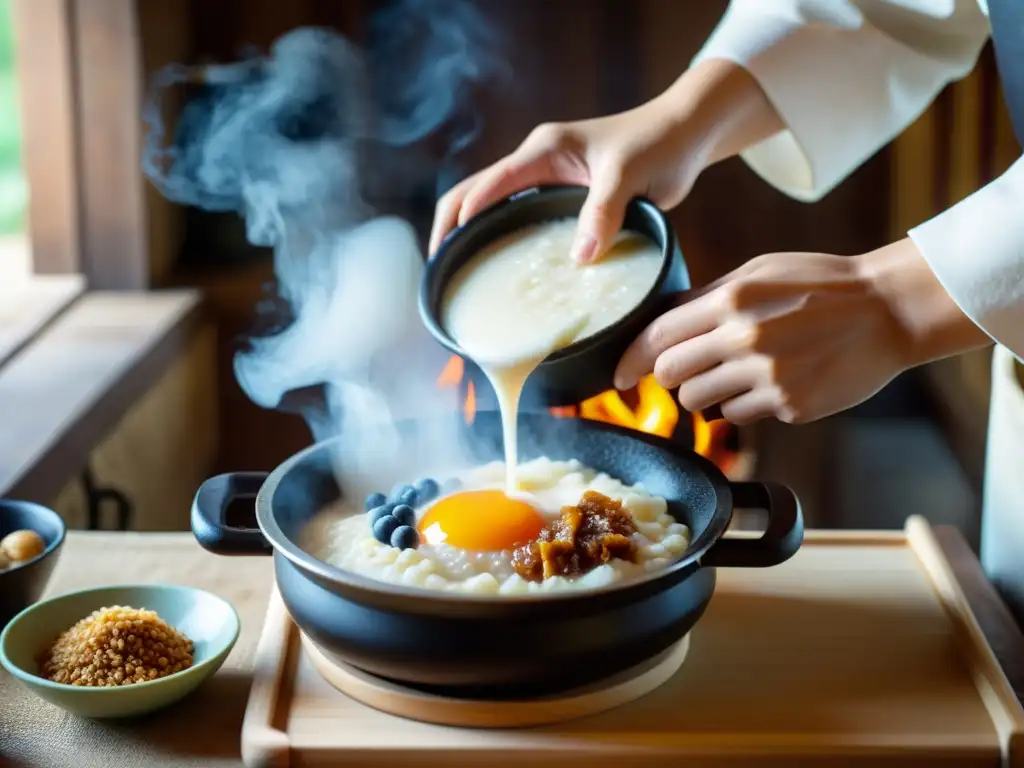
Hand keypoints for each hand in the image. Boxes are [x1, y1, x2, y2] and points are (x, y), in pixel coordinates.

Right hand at [429, 60, 783, 261]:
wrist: (686, 132)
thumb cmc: (659, 144)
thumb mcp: (630, 176)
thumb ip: (604, 212)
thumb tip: (579, 258)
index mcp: (542, 151)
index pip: (487, 185)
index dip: (463, 218)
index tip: (447, 253)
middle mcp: (536, 163)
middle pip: (473, 193)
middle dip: (450, 228)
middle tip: (440, 272)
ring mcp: (547, 180)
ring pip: (493, 207)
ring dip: (473, 235)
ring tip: (460, 277)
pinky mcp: (562, 196)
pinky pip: (521, 218)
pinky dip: (504, 240)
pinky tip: (504, 270)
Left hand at [614, 239, 990, 424]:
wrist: (890, 312)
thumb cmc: (822, 285)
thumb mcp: (760, 271)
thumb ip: (708, 296)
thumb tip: (660, 318)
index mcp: (732, 299)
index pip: (657, 337)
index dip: (629, 359)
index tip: (619, 375)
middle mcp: (744, 339)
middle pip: (669, 375)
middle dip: (669, 376)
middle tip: (687, 371)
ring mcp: (768, 376)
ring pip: (699, 403)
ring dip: (705, 393)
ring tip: (738, 372)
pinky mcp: (790, 405)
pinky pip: (739, 415)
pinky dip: (744, 404)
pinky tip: (772, 382)